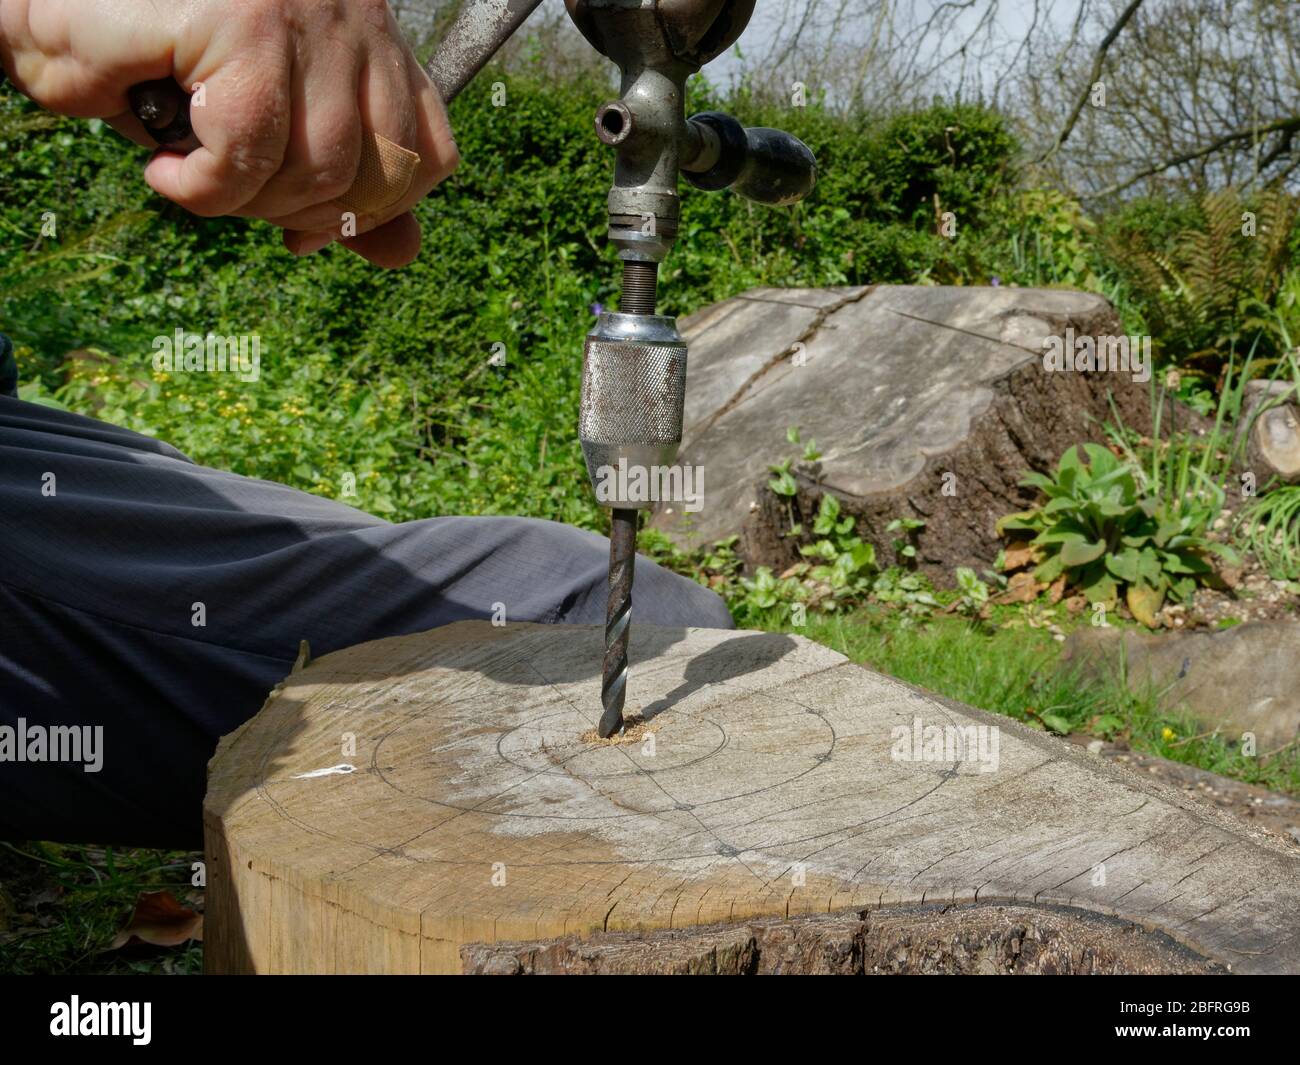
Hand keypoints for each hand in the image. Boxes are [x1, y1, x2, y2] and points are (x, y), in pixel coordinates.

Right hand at [0, 0, 457, 266]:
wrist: (39, 4)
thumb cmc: (142, 56)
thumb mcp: (255, 128)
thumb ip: (338, 187)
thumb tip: (404, 252)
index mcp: (365, 30)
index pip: (427, 150)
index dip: (375, 211)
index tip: (304, 231)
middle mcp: (349, 11)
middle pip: (379, 175)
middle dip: (297, 214)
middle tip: (227, 192)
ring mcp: (302, 11)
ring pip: (320, 170)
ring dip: (244, 203)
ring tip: (191, 174)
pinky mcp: (244, 19)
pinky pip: (250, 150)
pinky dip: (202, 188)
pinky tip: (164, 169)